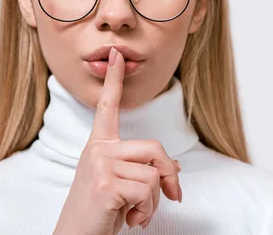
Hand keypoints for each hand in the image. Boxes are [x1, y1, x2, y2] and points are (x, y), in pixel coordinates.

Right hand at [53, 47, 181, 234]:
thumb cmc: (100, 212)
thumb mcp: (123, 185)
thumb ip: (143, 170)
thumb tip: (175, 167)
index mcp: (99, 145)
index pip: (107, 107)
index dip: (114, 80)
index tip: (117, 54)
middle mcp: (98, 149)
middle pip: (154, 148)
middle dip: (168, 176)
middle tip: (170, 197)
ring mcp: (99, 164)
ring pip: (153, 175)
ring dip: (153, 202)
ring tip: (135, 212)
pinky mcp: (105, 183)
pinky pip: (147, 191)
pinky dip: (147, 212)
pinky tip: (130, 220)